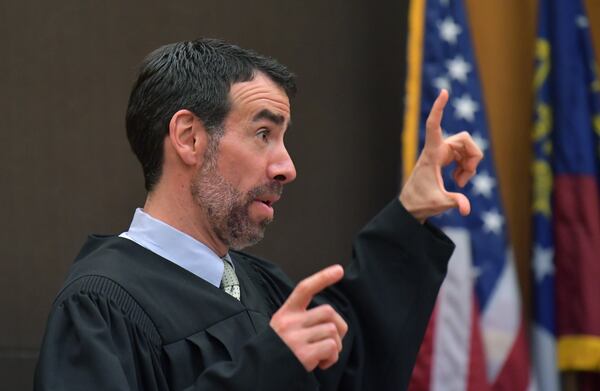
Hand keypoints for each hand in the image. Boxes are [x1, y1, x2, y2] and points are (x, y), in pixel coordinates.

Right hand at [270, 265, 347, 370]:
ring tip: (323, 354)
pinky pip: (331, 347)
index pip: (304, 289)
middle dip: (338, 326)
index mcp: (285, 313)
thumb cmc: (276, 351)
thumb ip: (301, 319)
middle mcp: (290, 322)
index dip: (322, 278)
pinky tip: (321, 363)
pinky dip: (332, 358)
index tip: (338, 270)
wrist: (258, 373)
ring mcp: (296, 338)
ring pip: (332, 330)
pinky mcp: (303, 354)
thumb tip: (330, 319)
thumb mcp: (281, 327)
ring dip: (335, 345)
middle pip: (328, 312)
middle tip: (332, 340)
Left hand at [400, 89, 482, 221]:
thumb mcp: (438, 203)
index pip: (433, 126)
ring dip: (470, 165)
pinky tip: (459, 180)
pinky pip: (465, 155)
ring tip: (459, 182)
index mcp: (431, 154)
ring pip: (467, 148)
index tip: (444, 91)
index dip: (438, 109)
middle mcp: (436, 150)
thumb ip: (454, 202)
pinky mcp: (445, 159)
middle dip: (473, 157)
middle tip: (463, 178)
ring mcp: (442, 153)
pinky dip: (467, 167)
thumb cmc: (419, 203)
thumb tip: (467, 209)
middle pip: (464, 140)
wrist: (411, 207)